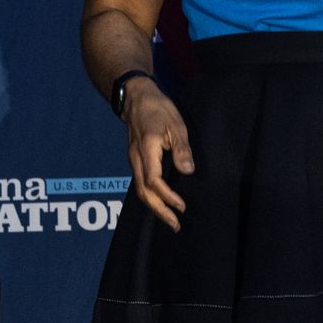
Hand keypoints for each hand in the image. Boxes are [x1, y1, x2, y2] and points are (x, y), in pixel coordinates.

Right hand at [120, 78, 193, 231]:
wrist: (136, 97)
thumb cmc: (158, 109)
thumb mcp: (176, 124)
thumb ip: (181, 149)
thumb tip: (188, 171)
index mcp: (147, 150)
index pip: (153, 181)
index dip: (167, 196)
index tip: (181, 206)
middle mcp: (136, 159)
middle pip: (143, 192)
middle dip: (159, 211)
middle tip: (175, 225)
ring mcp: (134, 160)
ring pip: (140, 189)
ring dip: (154, 206)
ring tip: (170, 219)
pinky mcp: (136, 159)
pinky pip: (141, 183)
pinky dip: (151, 196)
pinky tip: (161, 202)